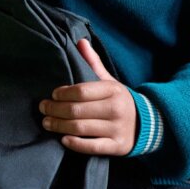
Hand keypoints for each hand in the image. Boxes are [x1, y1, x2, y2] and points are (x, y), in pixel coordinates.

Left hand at [39, 39, 136, 155]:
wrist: (146, 124)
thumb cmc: (119, 100)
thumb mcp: (109, 81)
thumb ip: (93, 63)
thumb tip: (80, 41)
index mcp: (112, 90)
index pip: (82, 91)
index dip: (63, 93)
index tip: (53, 95)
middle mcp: (116, 109)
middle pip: (77, 110)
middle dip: (55, 109)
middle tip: (43, 108)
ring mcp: (117, 129)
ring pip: (81, 128)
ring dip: (59, 126)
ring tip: (47, 123)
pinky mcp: (117, 146)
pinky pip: (92, 147)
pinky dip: (75, 144)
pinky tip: (64, 139)